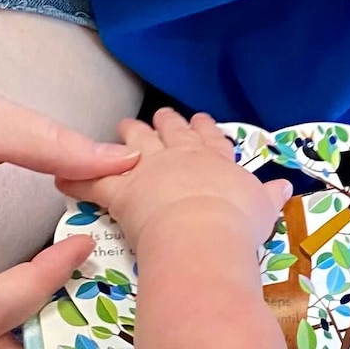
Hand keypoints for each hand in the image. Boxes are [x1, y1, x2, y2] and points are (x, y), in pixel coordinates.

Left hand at [65, 109, 292, 257]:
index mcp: (215, 159)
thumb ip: (270, 197)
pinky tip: (65, 176)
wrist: (203, 232)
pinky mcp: (121, 189)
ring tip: (123, 126)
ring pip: (136, 142)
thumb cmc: (237, 223)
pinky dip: (78, 178)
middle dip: (165, 123)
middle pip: (172, 130)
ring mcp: (149, 167)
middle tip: (160, 116)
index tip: (201, 120)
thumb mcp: (263, 209)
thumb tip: (284, 187)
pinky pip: (93, 180)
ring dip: (129, 134)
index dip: (204, 128)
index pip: (209, 137)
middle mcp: (182, 155)